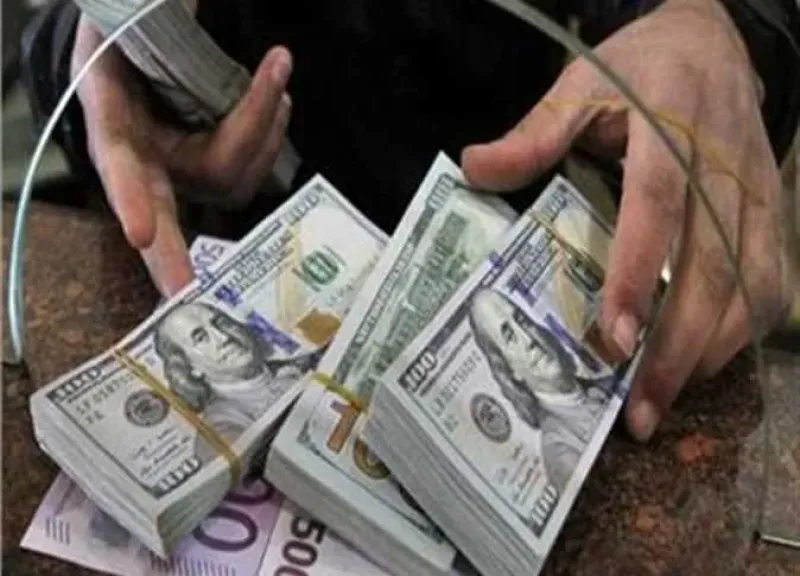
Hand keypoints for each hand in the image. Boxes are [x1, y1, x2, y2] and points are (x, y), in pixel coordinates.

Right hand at [72, 16, 292, 296]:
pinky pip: (251, 168)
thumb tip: (185, 8)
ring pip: (230, 179)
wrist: (140, 45)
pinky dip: (272, 130)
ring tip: (276, 77)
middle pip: (162, 213)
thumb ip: (139, 26)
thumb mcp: (123, 25)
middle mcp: (148, 160)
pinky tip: (278, 99)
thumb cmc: (127, 34)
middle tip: (183, 288)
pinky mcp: (215, 167)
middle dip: (171, 255)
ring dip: (264, 133)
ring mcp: (184, 168)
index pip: (119, 166)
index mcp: (113, 125)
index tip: (140, 234)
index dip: (128, 198)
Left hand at [462, 0, 792, 440]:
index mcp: (670, 128)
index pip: (660, 205)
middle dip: (677, 345)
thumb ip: (535, 131)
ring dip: (712, 351)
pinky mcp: (774, 211)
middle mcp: (724, 166)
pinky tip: (704, 363)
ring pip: (751, 284)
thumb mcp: (580, 85)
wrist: (714, 44)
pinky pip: (773, 279)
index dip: (638, 272)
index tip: (614, 337)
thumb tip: (474, 168)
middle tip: (640, 409)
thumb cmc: (637, 70)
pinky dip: (744, 330)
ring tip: (664, 402)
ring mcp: (757, 193)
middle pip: (712, 266)